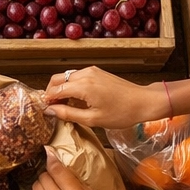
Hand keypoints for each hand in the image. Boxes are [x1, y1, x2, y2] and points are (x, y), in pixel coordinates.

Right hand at [45, 68, 170, 129]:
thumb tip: (50, 111)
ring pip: (66, 76)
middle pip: (57, 79)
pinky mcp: (97, 71)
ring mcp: (91, 71)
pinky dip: (71, 85)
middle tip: (53, 107)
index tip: (45, 110)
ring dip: (61, 88)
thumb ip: (68, 114)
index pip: (55, 89)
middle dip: (51, 92)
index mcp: (83, 86)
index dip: (47, 100)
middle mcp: (85, 74)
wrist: (143, 102)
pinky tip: (76, 98)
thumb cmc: (121, 113)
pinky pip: (76, 76)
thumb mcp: (93, 119)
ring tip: (65, 104)